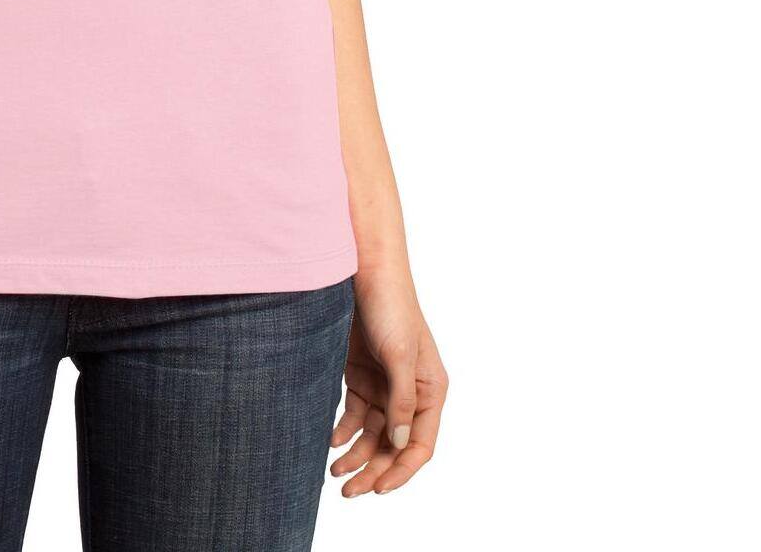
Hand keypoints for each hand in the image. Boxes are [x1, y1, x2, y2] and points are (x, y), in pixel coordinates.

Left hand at [330, 267, 447, 496]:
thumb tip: (398, 445)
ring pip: (372, 434)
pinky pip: (354, 414)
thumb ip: (401, 401)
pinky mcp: (360, 375)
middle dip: (373, 469)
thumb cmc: (391, 306)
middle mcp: (409, 393)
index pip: (420, 444)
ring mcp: (384, 385)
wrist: (363, 270)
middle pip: (393, 444)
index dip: (401, 470)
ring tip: (335, 473)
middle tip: (348, 491)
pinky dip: (343, 431)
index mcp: (430, 391)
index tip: (378, 489)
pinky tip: (329, 442)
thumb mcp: (398, 355)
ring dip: (356, 455)